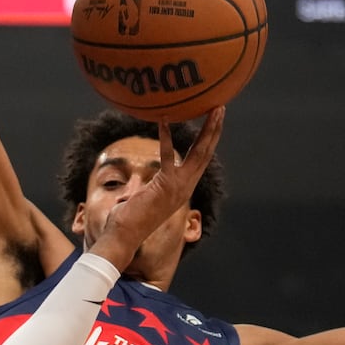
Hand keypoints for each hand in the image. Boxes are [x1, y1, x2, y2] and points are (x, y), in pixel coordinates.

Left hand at [92, 106, 224, 266]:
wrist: (124, 237)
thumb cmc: (127, 221)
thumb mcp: (141, 201)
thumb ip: (143, 192)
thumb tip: (130, 193)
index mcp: (182, 188)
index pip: (200, 160)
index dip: (209, 141)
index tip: (213, 123)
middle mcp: (185, 186)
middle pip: (205, 153)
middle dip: (214, 129)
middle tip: (220, 108)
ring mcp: (178, 187)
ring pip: (199, 153)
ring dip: (207, 130)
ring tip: (212, 109)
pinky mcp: (165, 185)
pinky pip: (167, 156)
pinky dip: (165, 138)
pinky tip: (163, 120)